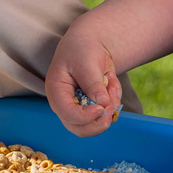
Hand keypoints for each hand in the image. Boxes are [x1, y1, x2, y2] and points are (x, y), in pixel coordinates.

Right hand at [46, 21, 122, 136]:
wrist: (90, 44)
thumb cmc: (81, 49)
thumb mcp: (85, 61)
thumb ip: (92, 83)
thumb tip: (103, 104)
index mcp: (56, 92)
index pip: (67, 114)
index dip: (85, 116)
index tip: (101, 107)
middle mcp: (66, 105)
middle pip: (80, 129)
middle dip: (100, 122)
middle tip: (112, 105)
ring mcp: (80, 108)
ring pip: (95, 126)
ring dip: (110, 107)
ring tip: (111, 82)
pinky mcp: (93, 108)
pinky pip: (107, 114)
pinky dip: (115, 100)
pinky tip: (111, 81)